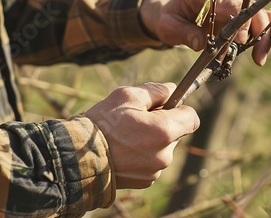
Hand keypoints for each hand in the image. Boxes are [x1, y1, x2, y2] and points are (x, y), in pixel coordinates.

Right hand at [84, 82, 199, 188]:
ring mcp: (156, 170)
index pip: (192, 118)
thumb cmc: (101, 124)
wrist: (78, 158)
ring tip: (126, 136)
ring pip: (163, 148)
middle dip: (163, 124)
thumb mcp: (126, 96)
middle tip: (137, 119)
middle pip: (176, 133)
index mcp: (163, 131)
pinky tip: (123, 150)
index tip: (166, 106)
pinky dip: (143, 155)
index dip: (181, 109)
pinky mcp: (146, 181)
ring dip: (152, 140)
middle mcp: (164, 154)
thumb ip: (155, 91)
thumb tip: (172, 89)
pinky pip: (153, 162)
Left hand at [140, 0, 270, 65]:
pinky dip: (267, 36)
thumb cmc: (169, 18)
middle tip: (259, 58)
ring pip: (261, 14)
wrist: (171, 14)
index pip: (230, 3)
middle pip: (251, 8)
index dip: (240, 21)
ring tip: (262, 59)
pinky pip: (259, 23)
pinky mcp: (239, 17)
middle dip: (259, 32)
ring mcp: (234, 4)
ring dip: (269, 35)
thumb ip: (183, 33)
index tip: (242, 40)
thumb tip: (201, 44)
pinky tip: (269, 52)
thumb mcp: (168, 26)